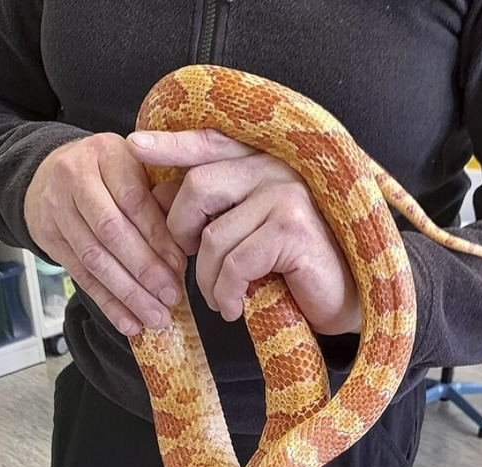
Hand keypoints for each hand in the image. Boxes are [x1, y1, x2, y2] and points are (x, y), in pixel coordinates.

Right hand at [24, 133, 186, 334]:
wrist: (50, 172)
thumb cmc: (111, 174)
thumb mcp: (139, 169)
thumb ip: (163, 197)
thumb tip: (190, 240)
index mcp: (107, 154)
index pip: (133, 200)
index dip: (157, 237)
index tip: (180, 266)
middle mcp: (76, 177)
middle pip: (111, 231)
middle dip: (144, 270)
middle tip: (171, 297)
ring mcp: (57, 209)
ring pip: (94, 259)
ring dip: (128, 294)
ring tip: (156, 317)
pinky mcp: (49, 239)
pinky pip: (81, 277)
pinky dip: (108, 304)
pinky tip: (129, 323)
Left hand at [126, 128, 359, 335]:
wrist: (346, 301)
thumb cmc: (295, 270)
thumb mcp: (251, 235)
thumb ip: (217, 212)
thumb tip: (158, 200)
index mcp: (265, 162)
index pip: (211, 144)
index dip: (172, 145)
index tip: (134, 145)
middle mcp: (278, 168)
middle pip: (199, 186)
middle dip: (181, 232)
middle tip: (191, 263)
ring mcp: (288, 195)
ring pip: (215, 234)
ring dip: (208, 279)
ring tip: (222, 298)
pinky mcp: (293, 229)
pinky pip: (236, 262)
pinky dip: (227, 292)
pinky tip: (235, 308)